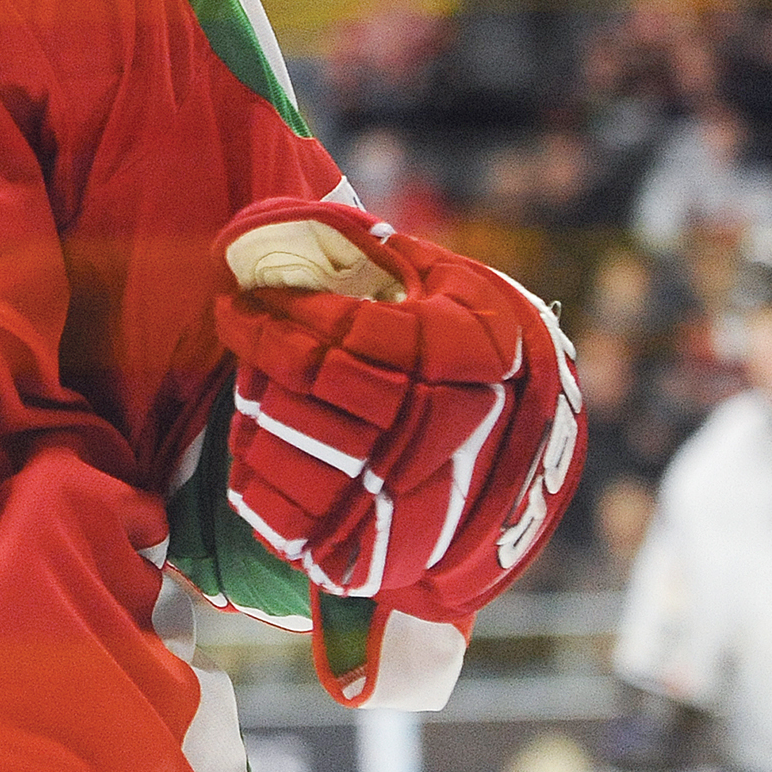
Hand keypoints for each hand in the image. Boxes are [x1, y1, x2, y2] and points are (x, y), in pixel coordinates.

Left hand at [211, 199, 582, 619]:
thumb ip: (384, 254)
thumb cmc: (487, 357)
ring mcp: (397, 501)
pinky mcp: (367, 552)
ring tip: (257, 389)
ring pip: (280, 449)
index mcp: (451, 364)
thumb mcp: (459, 289)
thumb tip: (288, 218)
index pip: (333, 335)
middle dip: (259, 352)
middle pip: (301, 389)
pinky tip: (262, 448)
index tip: (237, 298)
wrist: (534, 471)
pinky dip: (253, 479)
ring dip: (252, 412)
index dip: (273, 312)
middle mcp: (427, 435)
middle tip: (245, 331)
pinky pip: (276, 517)